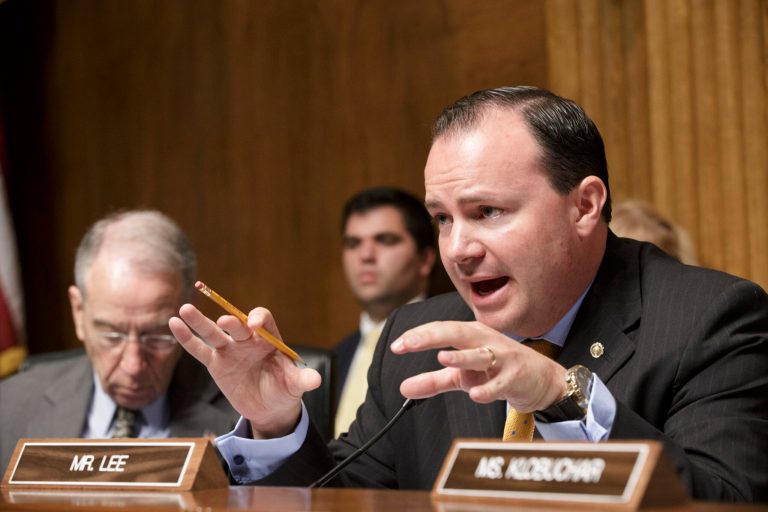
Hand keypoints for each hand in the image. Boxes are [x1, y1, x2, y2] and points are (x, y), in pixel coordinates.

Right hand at [169, 304, 320, 438]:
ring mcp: (230, 350)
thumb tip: (316, 380)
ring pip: (213, 332)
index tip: (254, 326)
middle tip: (226, 322)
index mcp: (269, 338)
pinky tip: (174, 324)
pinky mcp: (216, 363)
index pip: (263, 320)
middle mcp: (247, 340)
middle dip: (232, 322)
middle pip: (237, 325)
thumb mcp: (295, 385)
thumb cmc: (284, 388)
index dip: (258, 319)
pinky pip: (199, 350)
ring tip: (185, 309)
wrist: (270, 407)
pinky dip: (187, 338)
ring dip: (200, 321)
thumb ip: (303, 379)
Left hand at [390, 321, 566, 412]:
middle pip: (456, 333)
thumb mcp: (462, 377)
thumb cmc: (498, 371)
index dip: (418, 336)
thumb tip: (403, 388)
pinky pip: (501, 382)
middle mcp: (485, 341)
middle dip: (431, 336)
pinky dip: (489, 388)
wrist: (541, 380)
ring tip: (442, 358)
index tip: (396, 346)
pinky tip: (475, 394)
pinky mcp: (517, 376)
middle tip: (408, 343)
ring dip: (462, 357)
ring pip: (480, 354)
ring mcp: (502, 357)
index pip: (440, 330)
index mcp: (470, 336)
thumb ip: (434, 381)